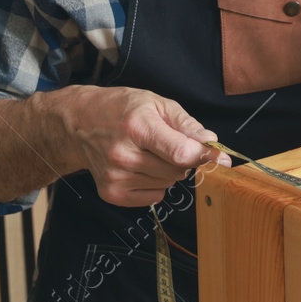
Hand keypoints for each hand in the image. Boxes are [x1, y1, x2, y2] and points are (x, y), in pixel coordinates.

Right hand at [55, 86, 230, 205]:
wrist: (79, 124)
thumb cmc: (121, 109)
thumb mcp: (156, 103)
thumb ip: (186, 124)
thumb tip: (210, 143)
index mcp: (138, 127)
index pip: (179, 152)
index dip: (205, 157)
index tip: (221, 159)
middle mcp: (124, 154)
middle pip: (177, 170)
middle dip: (183, 159)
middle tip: (168, 144)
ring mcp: (115, 176)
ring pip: (168, 184)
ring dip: (168, 171)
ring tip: (149, 153)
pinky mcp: (111, 193)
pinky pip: (154, 198)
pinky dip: (155, 186)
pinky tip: (141, 167)